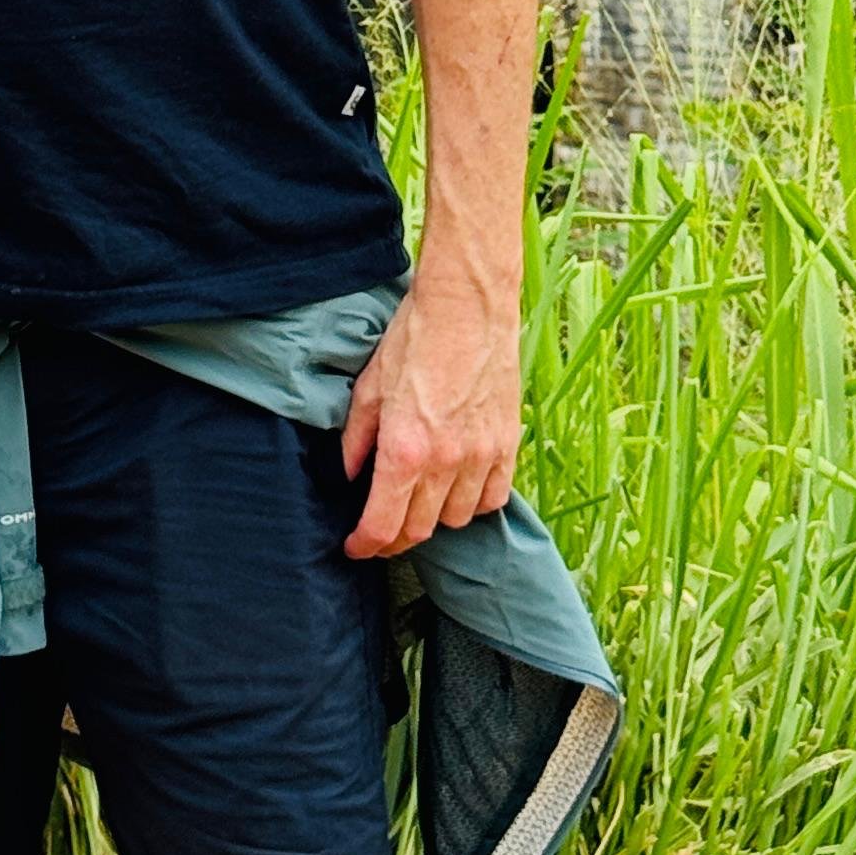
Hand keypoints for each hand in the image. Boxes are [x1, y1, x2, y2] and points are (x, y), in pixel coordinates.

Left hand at [339, 258, 519, 558]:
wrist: (466, 306)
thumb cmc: (414, 338)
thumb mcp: (369, 386)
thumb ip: (357, 438)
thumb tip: (349, 474)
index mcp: (405, 450)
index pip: (383, 525)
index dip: (365, 545)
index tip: (355, 547)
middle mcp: (445, 463)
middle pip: (420, 530)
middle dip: (394, 539)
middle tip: (380, 532)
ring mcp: (481, 457)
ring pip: (457, 519)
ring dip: (434, 520)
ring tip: (419, 504)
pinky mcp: (506, 446)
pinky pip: (493, 498)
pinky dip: (474, 503)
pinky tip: (458, 489)